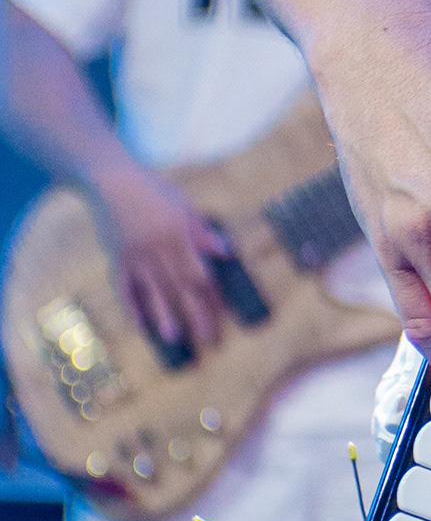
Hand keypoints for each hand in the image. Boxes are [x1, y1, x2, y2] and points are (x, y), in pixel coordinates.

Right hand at [93, 165, 229, 355]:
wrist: (112, 181)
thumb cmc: (154, 192)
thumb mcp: (184, 206)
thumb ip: (203, 232)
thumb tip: (228, 251)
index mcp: (181, 234)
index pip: (202, 271)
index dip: (214, 295)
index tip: (224, 315)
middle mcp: (160, 247)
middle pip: (183, 286)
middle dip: (198, 314)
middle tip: (210, 339)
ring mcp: (137, 254)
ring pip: (154, 290)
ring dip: (164, 314)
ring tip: (174, 337)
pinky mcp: (118, 258)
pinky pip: (124, 287)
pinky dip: (131, 306)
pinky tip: (139, 325)